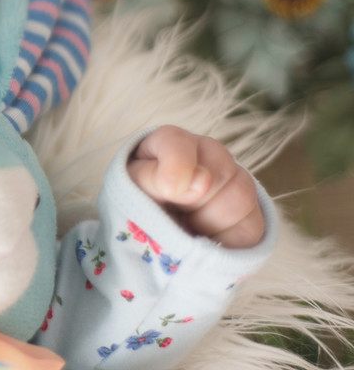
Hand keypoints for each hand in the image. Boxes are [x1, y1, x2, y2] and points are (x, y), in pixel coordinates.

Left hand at [127, 125, 264, 248]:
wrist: (154, 237)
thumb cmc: (136, 204)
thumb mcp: (130, 189)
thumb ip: (154, 178)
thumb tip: (201, 179)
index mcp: (170, 142)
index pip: (177, 142)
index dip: (177, 165)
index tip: (170, 191)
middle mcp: (208, 154)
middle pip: (220, 170)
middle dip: (194, 201)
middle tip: (175, 213)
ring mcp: (234, 183)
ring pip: (240, 197)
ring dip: (209, 222)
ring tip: (188, 226)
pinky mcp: (250, 215)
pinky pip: (251, 227)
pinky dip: (226, 240)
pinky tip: (206, 239)